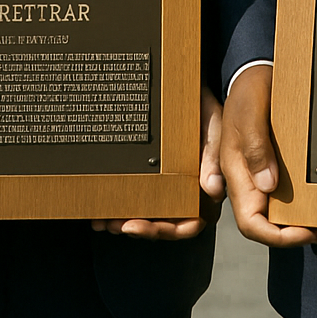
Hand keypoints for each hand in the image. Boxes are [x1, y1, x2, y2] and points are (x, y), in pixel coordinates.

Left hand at [91, 84, 224, 239]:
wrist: (193, 86)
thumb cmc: (207, 110)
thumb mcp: (214, 129)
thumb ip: (212, 157)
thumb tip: (211, 189)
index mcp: (205, 188)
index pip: (189, 224)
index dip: (163, 231)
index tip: (136, 226)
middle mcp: (187, 191)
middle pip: (163, 222)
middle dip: (137, 227)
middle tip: (112, 223)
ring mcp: (169, 182)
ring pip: (148, 211)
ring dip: (124, 218)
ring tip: (102, 218)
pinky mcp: (154, 169)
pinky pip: (138, 189)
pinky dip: (121, 197)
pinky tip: (103, 200)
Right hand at [220, 64, 316, 247]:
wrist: (255, 72)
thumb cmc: (249, 91)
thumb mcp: (249, 114)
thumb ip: (255, 148)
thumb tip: (267, 185)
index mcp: (236, 173)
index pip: (250, 222)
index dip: (277, 236)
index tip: (305, 232)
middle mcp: (249, 179)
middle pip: (268, 224)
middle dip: (298, 234)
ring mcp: (262, 173)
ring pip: (280, 212)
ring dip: (305, 222)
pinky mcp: (275, 165)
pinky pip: (289, 193)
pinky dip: (306, 202)